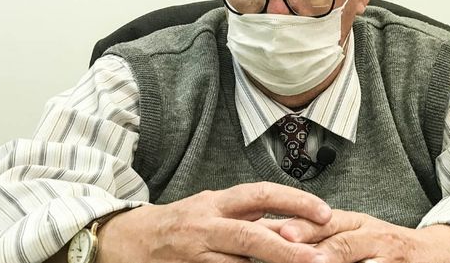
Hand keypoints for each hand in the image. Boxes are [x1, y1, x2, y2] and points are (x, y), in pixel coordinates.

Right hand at [96, 182, 331, 262]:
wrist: (124, 241)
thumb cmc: (178, 225)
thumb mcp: (211, 210)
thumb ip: (248, 218)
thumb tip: (295, 224)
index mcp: (216, 202)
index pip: (261, 194)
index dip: (295, 201)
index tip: (326, 212)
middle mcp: (205, 225)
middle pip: (251, 236)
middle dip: (288, 250)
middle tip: (320, 259)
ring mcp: (194, 254)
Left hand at [264, 210, 449, 262]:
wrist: (434, 252)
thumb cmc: (386, 245)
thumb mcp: (358, 233)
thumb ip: (326, 236)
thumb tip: (283, 236)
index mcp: (356, 222)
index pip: (326, 222)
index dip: (304, 227)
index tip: (280, 232)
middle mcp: (371, 234)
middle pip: (341, 239)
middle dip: (317, 243)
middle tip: (291, 247)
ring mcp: (387, 254)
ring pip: (358, 256)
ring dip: (336, 259)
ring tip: (315, 262)